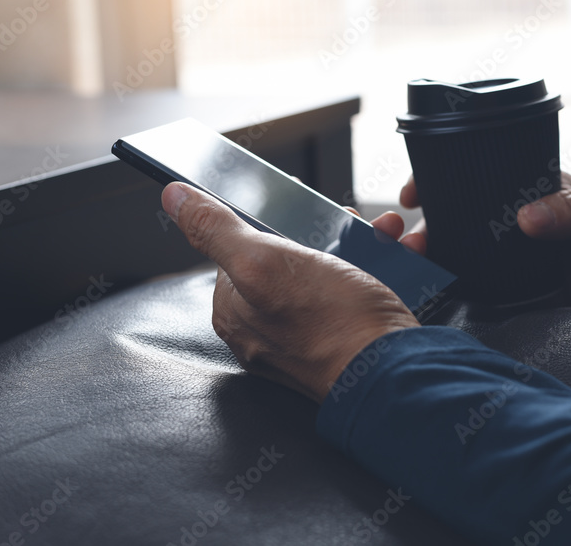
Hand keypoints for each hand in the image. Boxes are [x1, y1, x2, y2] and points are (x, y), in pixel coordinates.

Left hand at [162, 182, 418, 403]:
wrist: (396, 374)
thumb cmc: (334, 326)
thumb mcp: (266, 264)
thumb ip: (217, 231)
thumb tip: (174, 198)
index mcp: (235, 311)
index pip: (239, 248)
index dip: (271, 221)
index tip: (299, 208)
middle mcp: (266, 328)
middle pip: (289, 257)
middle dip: (325, 231)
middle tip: (351, 221)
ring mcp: (307, 336)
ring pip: (329, 271)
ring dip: (359, 244)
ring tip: (383, 235)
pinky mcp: (345, 340)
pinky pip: (356, 293)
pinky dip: (378, 269)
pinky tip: (395, 259)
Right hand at [399, 172, 570, 311]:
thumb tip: (526, 217)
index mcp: (536, 193)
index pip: (478, 179)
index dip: (438, 182)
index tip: (412, 195)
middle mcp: (518, 229)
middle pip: (458, 223)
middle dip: (423, 229)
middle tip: (401, 242)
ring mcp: (517, 268)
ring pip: (462, 260)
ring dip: (431, 263)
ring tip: (408, 270)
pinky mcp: (523, 305)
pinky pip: (481, 299)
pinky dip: (455, 298)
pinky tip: (434, 301)